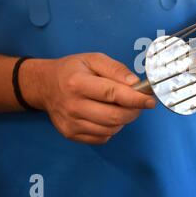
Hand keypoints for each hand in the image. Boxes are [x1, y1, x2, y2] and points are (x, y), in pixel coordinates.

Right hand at [21, 53, 155, 143]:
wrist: (45, 86)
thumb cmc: (72, 70)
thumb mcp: (93, 59)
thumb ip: (115, 69)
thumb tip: (134, 83)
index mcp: (78, 83)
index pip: (112, 94)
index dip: (135, 99)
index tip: (150, 100)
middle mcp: (73, 105)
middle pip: (114, 116)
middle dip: (134, 111)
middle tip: (138, 103)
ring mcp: (71, 123)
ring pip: (111, 129)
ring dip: (123, 119)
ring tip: (119, 106)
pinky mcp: (71, 134)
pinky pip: (102, 138)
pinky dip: (111, 128)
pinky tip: (106, 116)